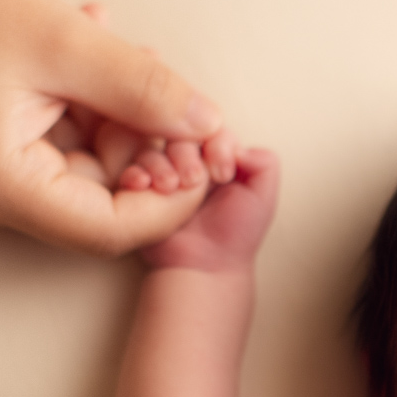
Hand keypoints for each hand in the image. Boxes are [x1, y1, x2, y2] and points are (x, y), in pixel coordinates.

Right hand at [0, 0, 231, 255]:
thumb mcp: (65, 40)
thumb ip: (143, 91)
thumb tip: (208, 124)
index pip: (108, 228)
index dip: (171, 199)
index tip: (208, 155)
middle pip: (98, 199)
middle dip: (143, 141)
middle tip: (165, 77)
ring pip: (83, 166)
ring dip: (116, 111)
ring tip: (114, 40)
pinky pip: (57, 143)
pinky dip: (85, 102)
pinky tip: (88, 41)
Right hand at [141, 146, 279, 272]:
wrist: (206, 266)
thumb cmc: (235, 235)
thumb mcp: (263, 198)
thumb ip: (265, 164)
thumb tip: (239, 146)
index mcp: (219, 157)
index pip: (213, 130)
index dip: (217, 144)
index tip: (224, 174)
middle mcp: (190, 161)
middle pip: (180, 134)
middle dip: (186, 153)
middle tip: (194, 180)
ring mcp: (164, 174)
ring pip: (153, 149)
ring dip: (159, 162)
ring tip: (169, 187)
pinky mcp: (142, 189)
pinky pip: (131, 171)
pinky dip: (134, 173)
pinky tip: (143, 184)